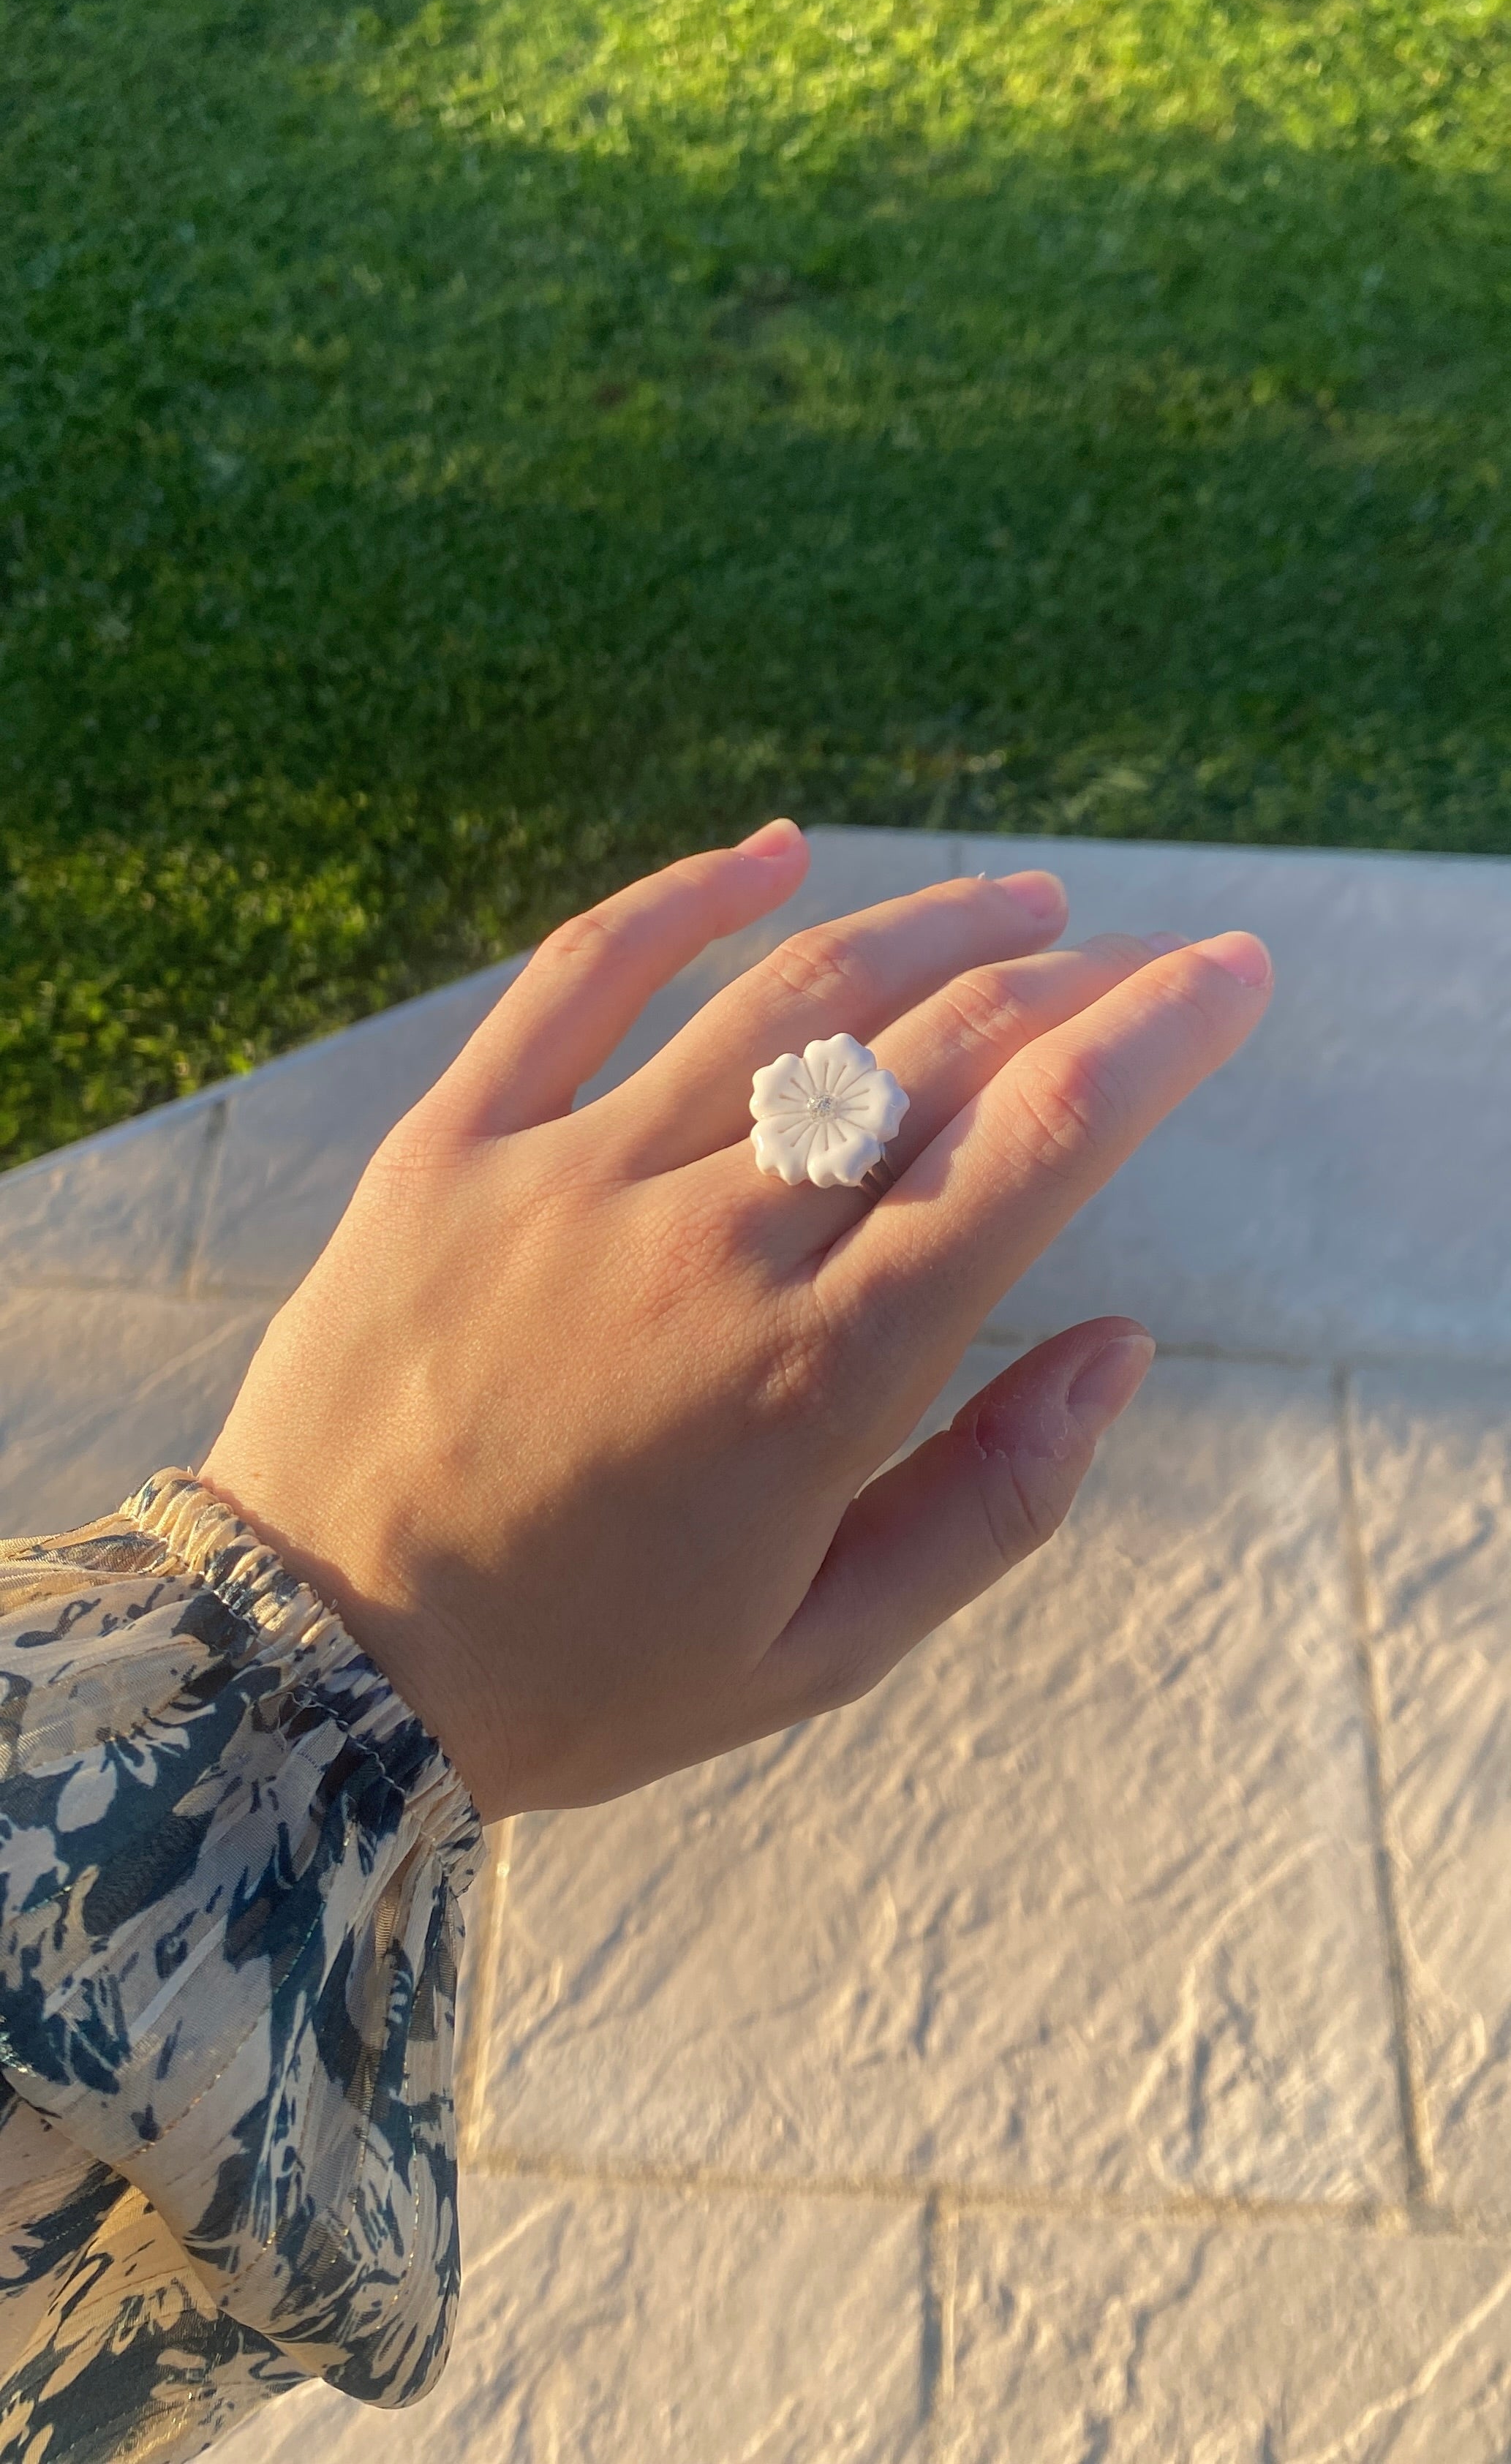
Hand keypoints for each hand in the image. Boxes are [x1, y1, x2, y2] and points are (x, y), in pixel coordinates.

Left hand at [203, 820, 1271, 1819]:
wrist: (309, 1668)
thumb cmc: (585, 1676)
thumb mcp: (821, 1651)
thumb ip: (993, 1501)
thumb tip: (1121, 1344)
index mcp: (824, 1376)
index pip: (1035, 1147)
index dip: (1158, 1039)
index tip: (1229, 976)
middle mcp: (715, 1247)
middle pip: (936, 1050)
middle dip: (1073, 983)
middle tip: (1138, 960)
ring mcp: (574, 1177)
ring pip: (792, 995)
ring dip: (931, 925)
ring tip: (1020, 902)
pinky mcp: (454, 1145)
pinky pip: (581, 976)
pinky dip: (688, 895)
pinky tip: (778, 848)